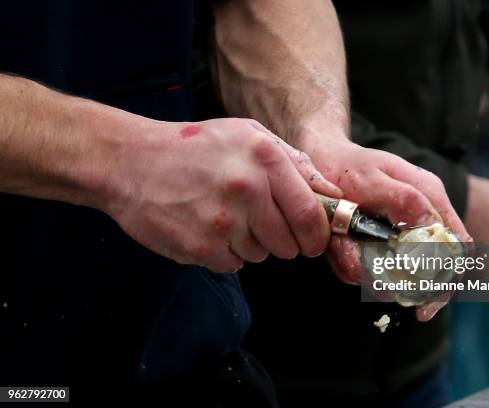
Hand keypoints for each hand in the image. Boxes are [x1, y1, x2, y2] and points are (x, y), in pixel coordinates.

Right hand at [100, 117, 341, 271]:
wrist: (132, 162)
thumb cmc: (195, 147)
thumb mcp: (249, 136)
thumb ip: (295, 164)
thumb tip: (332, 195)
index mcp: (264, 158)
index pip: (311, 215)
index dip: (317, 236)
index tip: (314, 241)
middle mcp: (247, 189)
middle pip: (289, 243)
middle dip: (284, 241)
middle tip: (262, 223)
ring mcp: (223, 221)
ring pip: (261, 255)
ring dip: (251, 243)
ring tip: (225, 215)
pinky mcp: (201, 246)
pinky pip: (233, 264)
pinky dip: (226, 253)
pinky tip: (208, 227)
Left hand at [300, 137, 471, 320]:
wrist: (318, 157)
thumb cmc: (343, 164)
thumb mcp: (370, 179)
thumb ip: (404, 201)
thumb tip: (433, 229)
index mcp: (428, 195)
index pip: (457, 247)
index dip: (446, 281)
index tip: (423, 306)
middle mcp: (421, 213)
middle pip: (433, 268)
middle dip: (404, 285)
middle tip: (380, 290)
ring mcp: (401, 228)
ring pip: (398, 272)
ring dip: (370, 273)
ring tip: (342, 249)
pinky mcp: (380, 238)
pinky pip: (374, 265)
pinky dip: (355, 265)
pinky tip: (338, 248)